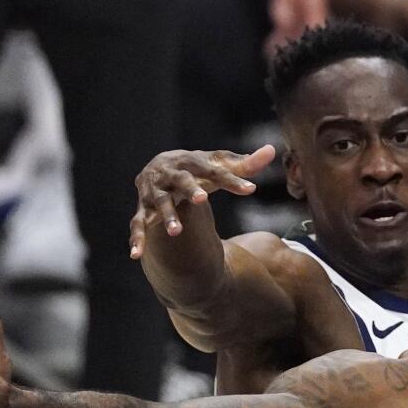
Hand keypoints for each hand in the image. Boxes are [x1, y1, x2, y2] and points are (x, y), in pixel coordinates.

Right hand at [129, 145, 274, 257]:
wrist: (160, 165)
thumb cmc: (197, 168)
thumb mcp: (219, 164)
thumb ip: (244, 164)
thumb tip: (271, 151)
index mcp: (192, 161)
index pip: (216, 171)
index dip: (233, 180)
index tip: (251, 189)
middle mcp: (170, 174)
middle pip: (181, 180)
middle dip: (189, 190)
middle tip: (202, 199)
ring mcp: (154, 191)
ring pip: (159, 203)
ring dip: (166, 216)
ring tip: (176, 233)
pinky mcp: (142, 208)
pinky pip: (137, 224)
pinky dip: (136, 238)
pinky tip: (136, 255)